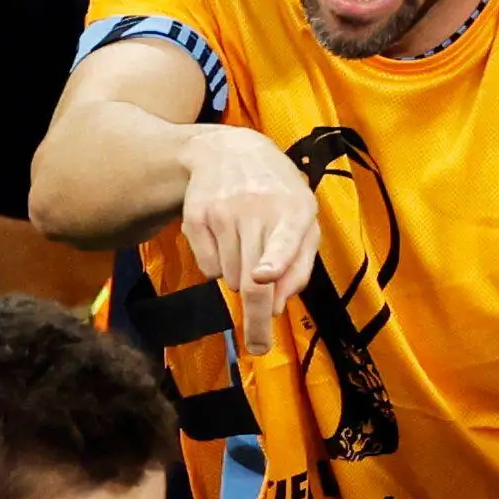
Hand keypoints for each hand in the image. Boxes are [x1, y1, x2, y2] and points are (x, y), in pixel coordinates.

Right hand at [177, 127, 318, 354]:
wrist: (229, 152)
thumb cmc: (278, 195)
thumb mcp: (302, 222)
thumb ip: (300, 266)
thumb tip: (278, 306)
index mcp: (293, 210)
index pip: (282, 239)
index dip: (273, 260)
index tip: (263, 276)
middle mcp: (256, 208)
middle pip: (253, 280)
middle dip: (256, 320)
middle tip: (257, 346)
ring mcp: (222, 211)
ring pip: (230, 278)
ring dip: (241, 281)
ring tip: (247, 250)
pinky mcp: (195, 216)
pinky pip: (207, 268)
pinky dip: (219, 268)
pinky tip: (226, 242)